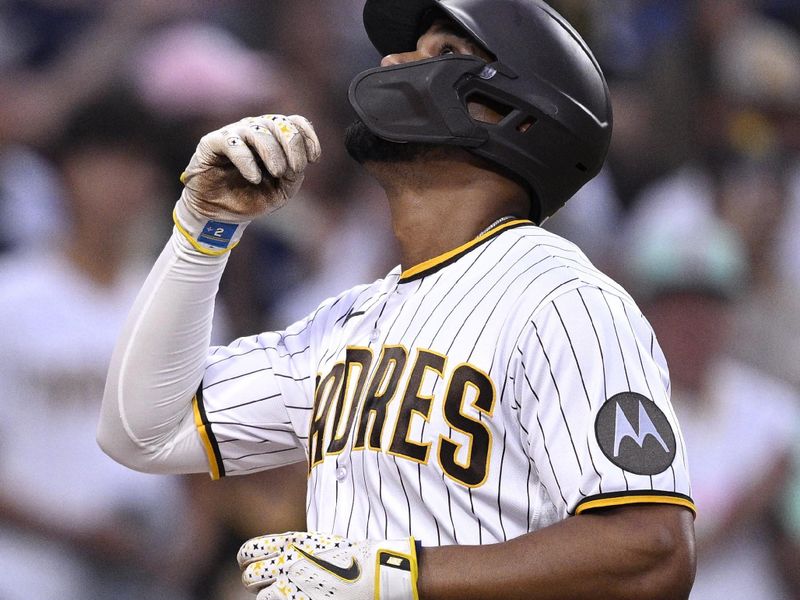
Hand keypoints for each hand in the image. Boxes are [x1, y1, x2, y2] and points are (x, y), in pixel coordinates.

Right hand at [181, 114, 320, 222]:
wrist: (221, 214)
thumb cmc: (253, 198)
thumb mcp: (282, 190)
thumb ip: (294, 174)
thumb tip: (301, 160)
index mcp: (274, 138)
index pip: (295, 122)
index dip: (308, 136)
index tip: (314, 159)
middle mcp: (255, 130)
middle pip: (280, 124)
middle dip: (293, 146)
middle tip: (295, 169)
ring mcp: (234, 134)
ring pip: (259, 131)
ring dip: (273, 152)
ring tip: (277, 173)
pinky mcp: (212, 143)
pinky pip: (233, 143)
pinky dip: (247, 160)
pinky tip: (254, 178)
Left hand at [238, 531, 418, 599]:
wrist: (375, 572)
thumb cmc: (351, 557)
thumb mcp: (318, 542)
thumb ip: (293, 548)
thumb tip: (276, 558)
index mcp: (290, 542)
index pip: (248, 553)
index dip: (248, 561)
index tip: (253, 566)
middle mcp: (286, 563)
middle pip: (250, 578)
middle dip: (257, 582)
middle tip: (270, 585)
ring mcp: (292, 586)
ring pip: (260, 598)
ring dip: (270, 597)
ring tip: (285, 595)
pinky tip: (294, 599)